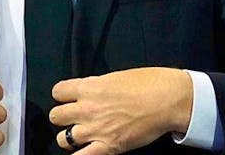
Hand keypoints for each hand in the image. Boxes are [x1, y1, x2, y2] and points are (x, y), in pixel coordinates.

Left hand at [49, 67, 192, 153]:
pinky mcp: (108, 146)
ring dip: (68, 138)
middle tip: (73, 118)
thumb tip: (91, 93)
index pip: (58, 91)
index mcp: (90, 87)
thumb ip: (98, 86)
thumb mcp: (116, 76)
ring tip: (78, 136)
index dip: (62, 95)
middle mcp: (88, 108)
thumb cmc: (149, 83)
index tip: (68, 97)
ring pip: (63, 139)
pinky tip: (84, 152)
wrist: (168, 99)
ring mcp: (96, 129)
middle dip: (63, 117)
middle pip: (56, 116)